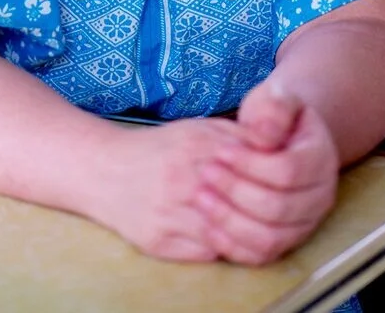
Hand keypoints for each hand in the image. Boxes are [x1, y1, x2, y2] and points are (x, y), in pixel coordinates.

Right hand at [92, 116, 269, 262]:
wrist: (105, 169)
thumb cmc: (159, 149)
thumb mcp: (197, 130)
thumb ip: (237, 136)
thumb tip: (279, 148)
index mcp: (195, 146)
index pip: (251, 169)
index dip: (271, 180)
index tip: (280, 185)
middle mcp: (182, 180)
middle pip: (241, 206)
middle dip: (261, 210)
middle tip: (273, 212)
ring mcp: (169, 214)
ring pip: (226, 235)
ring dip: (242, 232)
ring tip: (250, 225)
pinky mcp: (158, 241)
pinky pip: (205, 253)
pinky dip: (219, 247)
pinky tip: (222, 235)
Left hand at [192, 81, 340, 265]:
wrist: (279, 137)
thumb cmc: (272, 117)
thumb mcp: (275, 98)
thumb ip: (274, 108)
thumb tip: (263, 135)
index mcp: (320, 159)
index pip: (287, 171)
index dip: (250, 164)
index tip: (220, 151)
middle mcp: (320, 198)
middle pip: (278, 208)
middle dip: (236, 190)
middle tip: (206, 172)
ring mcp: (304, 225)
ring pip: (270, 238)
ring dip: (230, 219)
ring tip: (201, 196)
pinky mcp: (285, 243)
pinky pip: (260, 256)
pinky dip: (232, 244)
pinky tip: (207, 224)